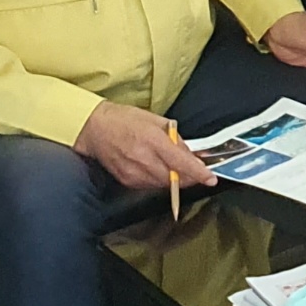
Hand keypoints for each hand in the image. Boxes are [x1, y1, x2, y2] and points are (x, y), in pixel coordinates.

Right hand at [76, 102, 218, 192]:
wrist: (94, 129)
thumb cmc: (125, 120)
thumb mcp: (156, 121)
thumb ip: (176, 139)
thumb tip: (193, 154)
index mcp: (152, 140)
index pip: (181, 162)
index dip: (199, 173)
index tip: (211, 179)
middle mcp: (143, 159)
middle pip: (175, 178)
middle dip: (189, 177)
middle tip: (195, 170)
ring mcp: (133, 172)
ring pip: (164, 184)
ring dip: (174, 179)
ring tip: (172, 164)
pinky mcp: (126, 180)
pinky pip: (150, 185)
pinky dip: (159, 179)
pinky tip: (156, 168)